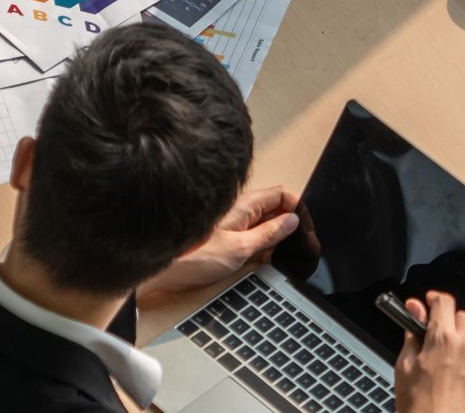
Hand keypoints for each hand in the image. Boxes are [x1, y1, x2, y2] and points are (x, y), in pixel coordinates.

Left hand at [139, 185, 300, 303]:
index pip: (281, 193)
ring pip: (262, 222)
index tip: (304, 227)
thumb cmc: (192, 257)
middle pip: (273, 207)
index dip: (296, 207)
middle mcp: (238, 209)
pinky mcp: (223, 237)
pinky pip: (250, 235)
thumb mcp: (240, 249)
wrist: (160, 270)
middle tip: (298, 244)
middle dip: (288, 223)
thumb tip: (291, 221)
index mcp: (244, 205)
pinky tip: (262, 260)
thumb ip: (268, 234)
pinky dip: (260, 245)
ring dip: (274, 236)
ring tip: (282, 255)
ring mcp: (230, 223)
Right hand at [394, 292, 464, 412]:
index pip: (444, 302)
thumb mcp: (404, 368)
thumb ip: (412, 336)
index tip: (431, 304)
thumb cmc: (420, 410)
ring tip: (461, 351)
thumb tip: (414, 314)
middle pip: (464, 316)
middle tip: (441, 337)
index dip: (435, 300)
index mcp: (442, 339)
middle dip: (451, 322)